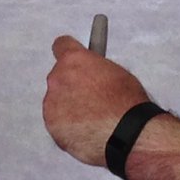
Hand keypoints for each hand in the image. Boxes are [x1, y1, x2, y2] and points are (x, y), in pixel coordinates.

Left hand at [42, 35, 149, 166]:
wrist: (127, 134)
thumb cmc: (126, 103)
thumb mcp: (116, 72)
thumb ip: (94, 68)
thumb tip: (91, 72)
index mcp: (74, 60)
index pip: (61, 45)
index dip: (68, 52)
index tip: (73, 60)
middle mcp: (58, 78)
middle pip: (59, 76)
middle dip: (71, 84)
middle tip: (90, 97)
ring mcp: (52, 102)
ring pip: (56, 100)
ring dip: (68, 106)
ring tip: (91, 118)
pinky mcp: (51, 124)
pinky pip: (56, 121)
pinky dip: (67, 126)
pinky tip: (85, 130)